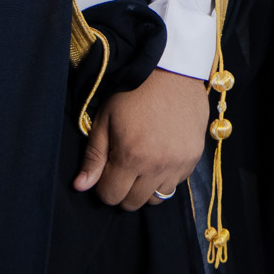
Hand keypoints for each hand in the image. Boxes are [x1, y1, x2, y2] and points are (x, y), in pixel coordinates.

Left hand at [72, 69, 210, 209]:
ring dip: (146, 188)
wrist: (172, 70)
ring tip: (142, 164)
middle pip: (134, 203)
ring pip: (157, 198)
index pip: (111, 196)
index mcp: (131, 156)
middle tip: (122, 167)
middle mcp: (157, 166)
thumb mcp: (105, 119)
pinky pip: (177, 183)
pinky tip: (161, 156)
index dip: (103, 187)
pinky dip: (166, 177)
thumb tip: (80, 187)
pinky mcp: (194, 157)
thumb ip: (93, 156)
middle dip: (123, 191)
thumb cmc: (133, 92)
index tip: (106, 171)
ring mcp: (178, 163)